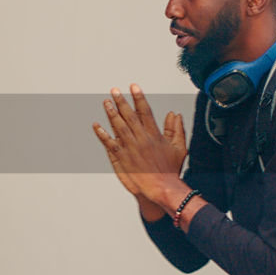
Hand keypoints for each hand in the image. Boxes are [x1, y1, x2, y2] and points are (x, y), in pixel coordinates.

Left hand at [92, 85, 186, 207]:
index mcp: (154, 135)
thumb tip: (174, 114)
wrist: (160, 188)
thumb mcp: (179, 148)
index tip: (133, 87)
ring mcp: (129, 148)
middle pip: (129, 116)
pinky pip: (109, 143)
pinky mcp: (120, 158)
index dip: (138, 98)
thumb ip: (176, 129)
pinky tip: (96, 125)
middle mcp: (140, 139)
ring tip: (106, 102)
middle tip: (114, 90)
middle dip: (121, 101)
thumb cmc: (170, 170)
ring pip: (118, 126)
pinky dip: (102, 134)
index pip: (145, 111)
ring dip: (111, 113)